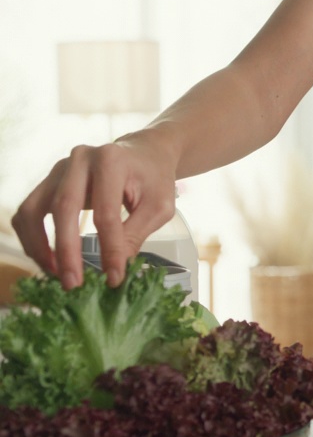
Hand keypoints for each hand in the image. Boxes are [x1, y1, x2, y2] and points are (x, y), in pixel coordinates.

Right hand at [11, 136, 176, 289]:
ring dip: (39, 245)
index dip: (109, 248)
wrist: (145, 154)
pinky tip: (47, 259)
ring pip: (34, 209)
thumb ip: (136, 234)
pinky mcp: (49, 181)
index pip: (106, 212)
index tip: (113, 277)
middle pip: (64, 208)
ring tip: (55, 273)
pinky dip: (31, 237)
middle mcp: (80, 159)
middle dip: (67, 250)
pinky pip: (29, 211)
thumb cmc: (154, 179)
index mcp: (112, 161)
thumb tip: (114, 269)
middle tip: (73, 283)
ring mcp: (60, 169)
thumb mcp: (158, 206)